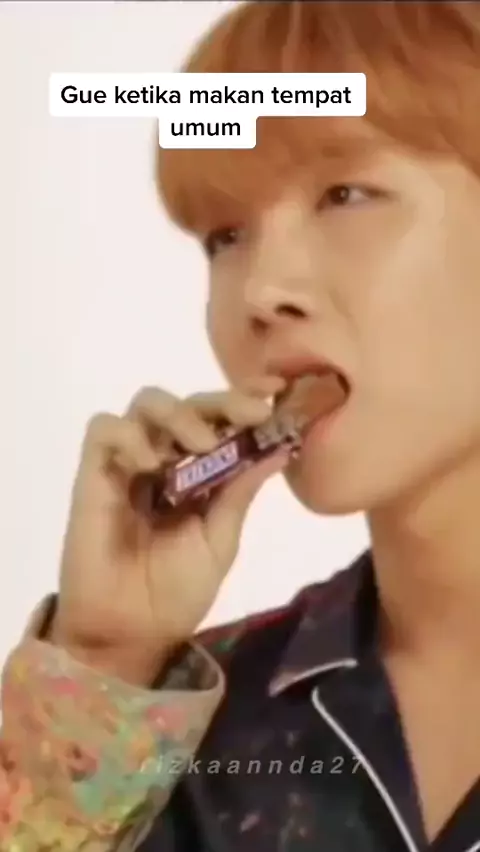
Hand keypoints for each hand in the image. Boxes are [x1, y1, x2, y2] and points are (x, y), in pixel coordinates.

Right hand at [51, 380, 287, 683]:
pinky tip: (151, 464)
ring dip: (179, 413)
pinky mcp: (93, 474)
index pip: (222, 419)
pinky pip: (103, 430)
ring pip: (146, 403)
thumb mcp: (221, 540)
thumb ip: (241, 492)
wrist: (129, 634)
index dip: (245, 397)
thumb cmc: (176, 592)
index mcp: (201, 473)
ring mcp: (129, 464)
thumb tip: (280, 448)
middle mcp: (167, 459)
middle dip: (223, 401)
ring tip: (200, 445)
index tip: (276, 389)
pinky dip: (130, 435)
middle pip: (189, 402)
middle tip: (251, 415)